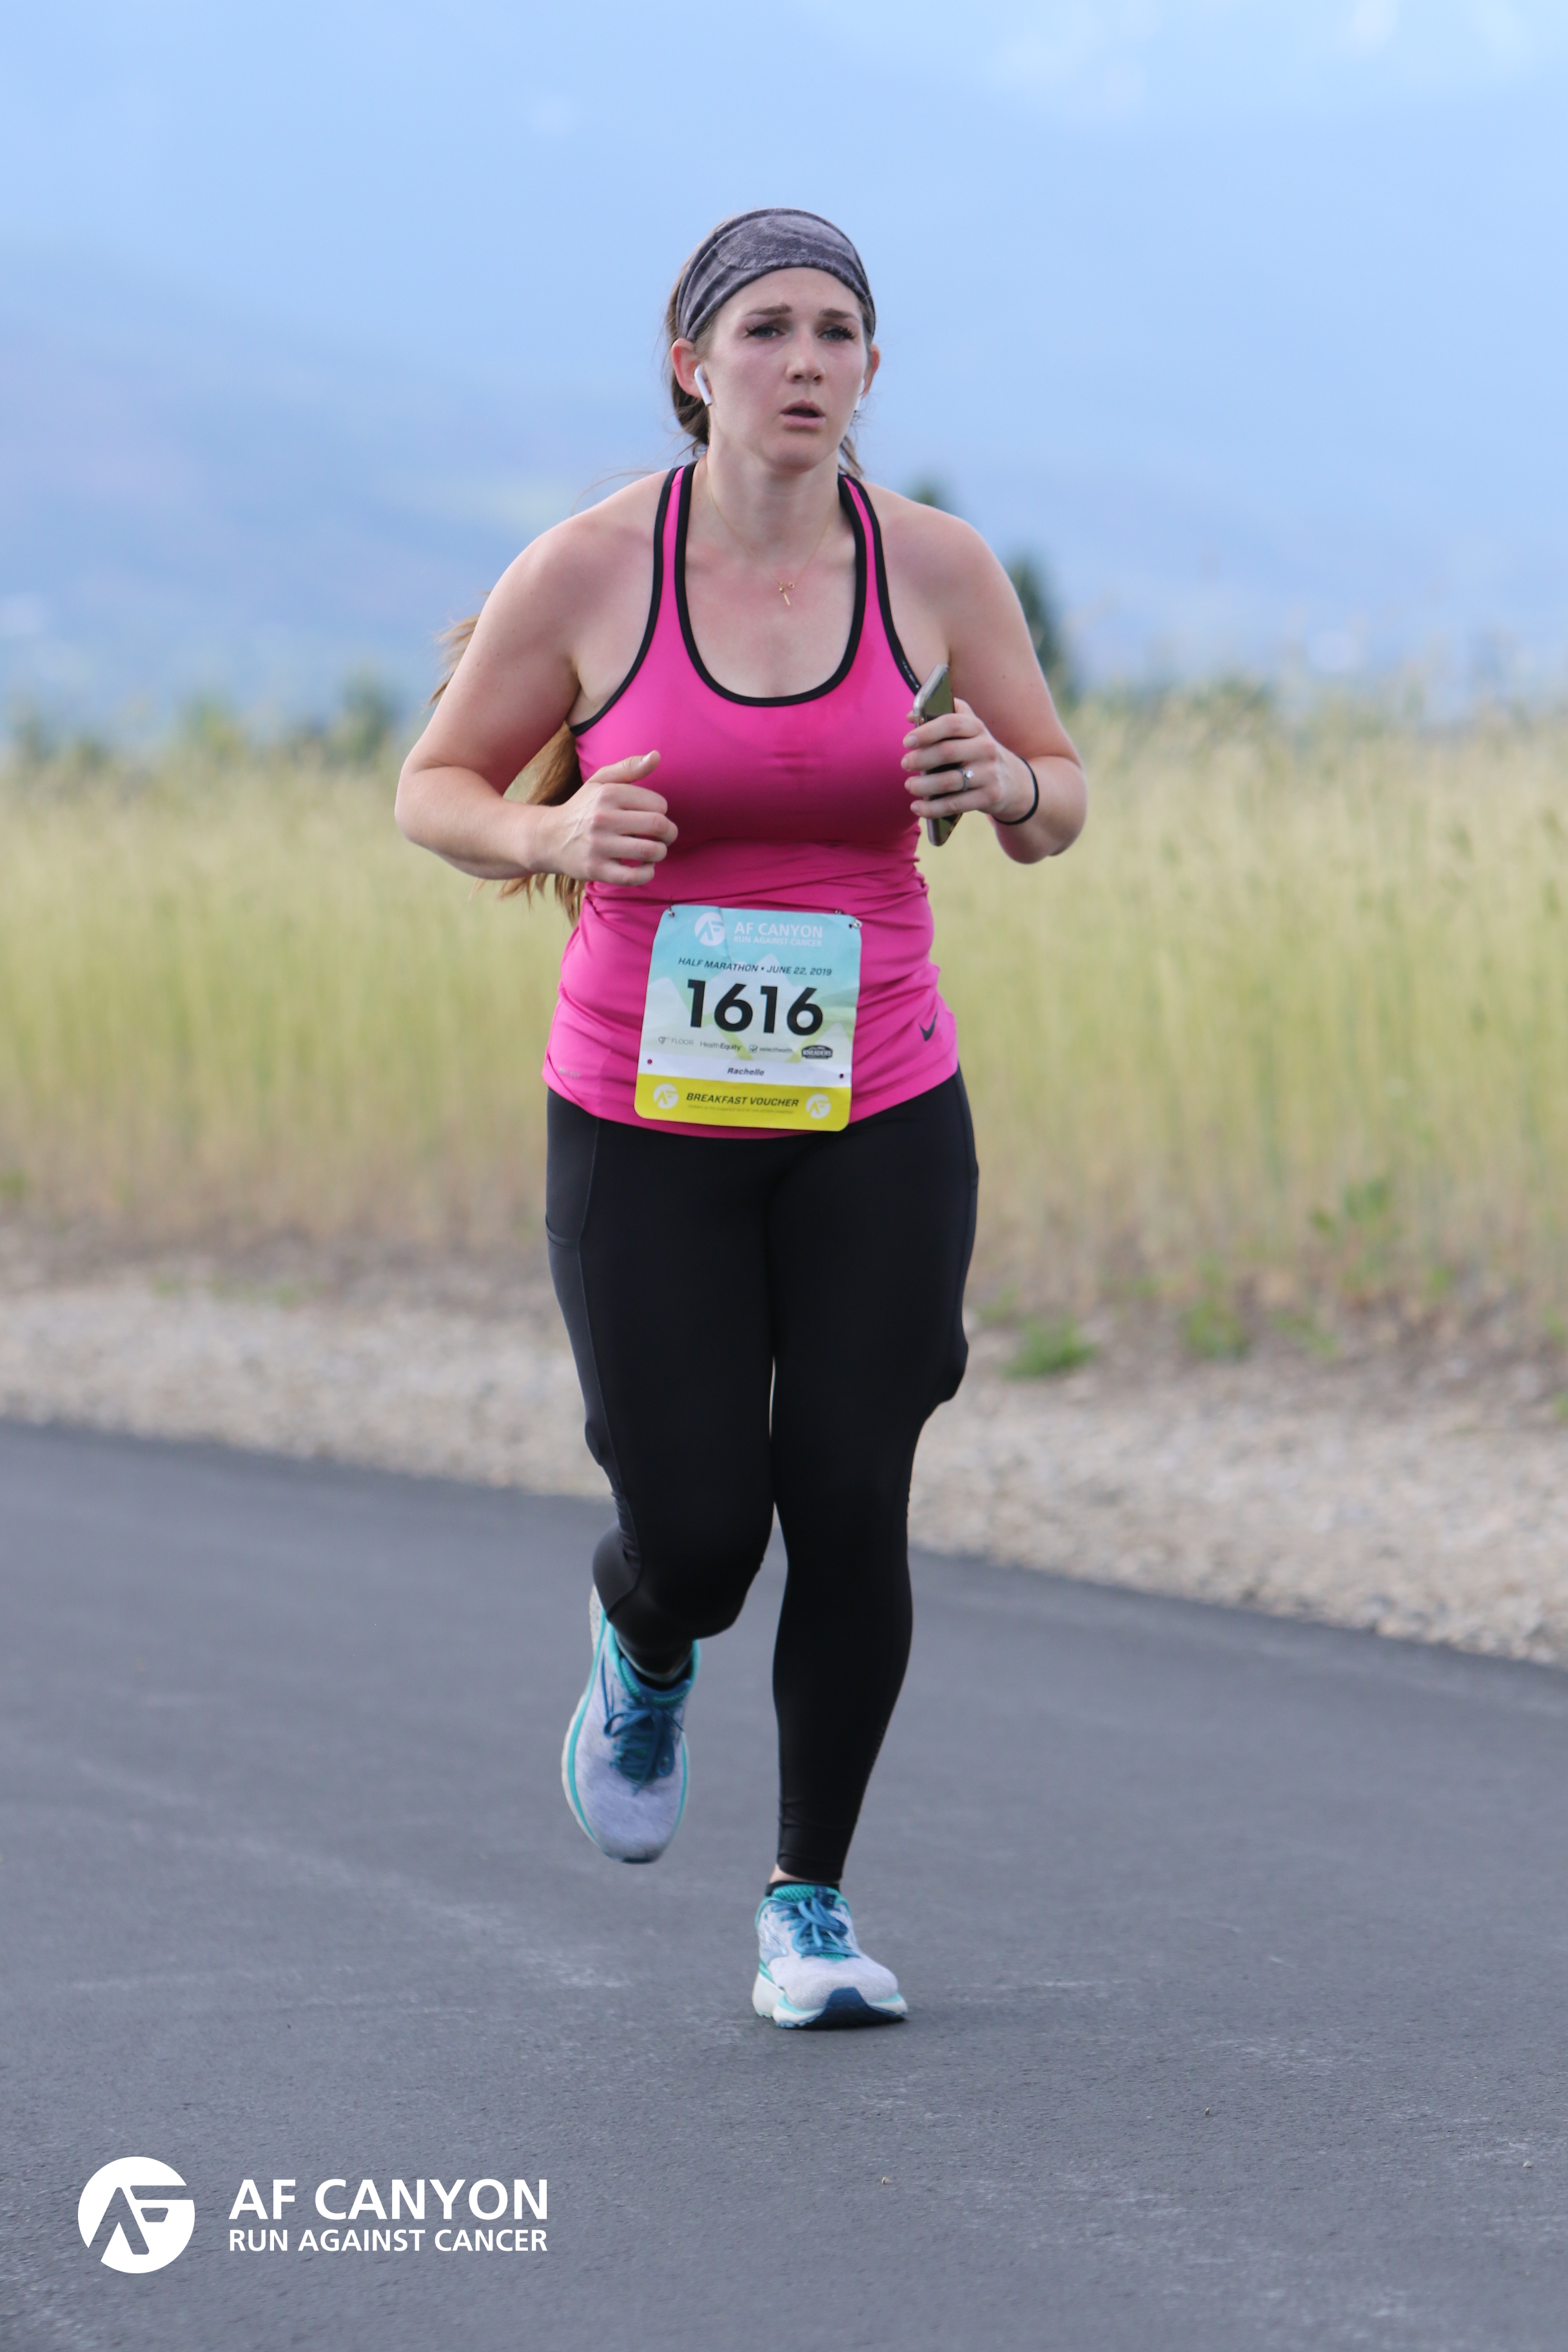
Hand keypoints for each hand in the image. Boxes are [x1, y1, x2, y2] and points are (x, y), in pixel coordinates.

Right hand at [542, 753, 676, 884]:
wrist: (549, 838)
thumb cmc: (583, 808)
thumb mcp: (601, 781)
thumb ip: (629, 768)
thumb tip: (657, 756)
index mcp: (608, 794)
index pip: (658, 804)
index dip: (662, 811)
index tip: (653, 815)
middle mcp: (603, 818)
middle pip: (658, 826)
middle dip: (670, 833)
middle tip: (666, 836)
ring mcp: (598, 846)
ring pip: (650, 851)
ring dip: (661, 852)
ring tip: (655, 851)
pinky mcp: (595, 869)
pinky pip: (633, 876)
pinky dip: (647, 873)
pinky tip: (645, 867)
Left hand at [901, 697, 1032, 824]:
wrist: (1012, 781)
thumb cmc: (978, 752)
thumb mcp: (970, 729)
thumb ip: (944, 716)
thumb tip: (910, 717)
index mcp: (977, 727)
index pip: (951, 723)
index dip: (927, 731)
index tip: (907, 741)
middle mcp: (986, 748)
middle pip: (947, 752)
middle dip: (921, 759)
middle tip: (905, 764)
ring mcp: (989, 774)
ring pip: (949, 781)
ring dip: (923, 786)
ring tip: (909, 785)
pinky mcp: (988, 797)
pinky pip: (955, 804)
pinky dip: (932, 808)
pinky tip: (917, 807)